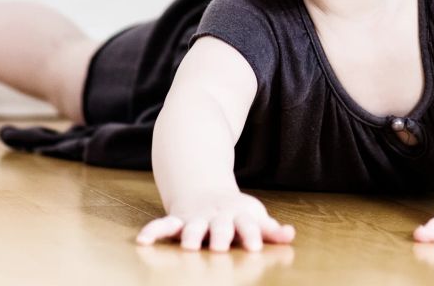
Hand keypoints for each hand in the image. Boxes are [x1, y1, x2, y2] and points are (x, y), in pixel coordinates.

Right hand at [136, 190, 295, 251]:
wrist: (203, 186)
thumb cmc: (235, 211)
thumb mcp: (254, 216)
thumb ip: (270, 230)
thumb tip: (290, 235)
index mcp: (238, 216)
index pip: (248, 225)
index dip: (252, 235)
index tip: (255, 247)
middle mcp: (216, 217)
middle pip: (220, 226)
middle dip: (220, 236)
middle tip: (220, 247)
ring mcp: (196, 219)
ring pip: (192, 226)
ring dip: (190, 235)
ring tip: (188, 246)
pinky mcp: (177, 220)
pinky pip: (163, 226)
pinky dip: (153, 232)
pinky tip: (142, 241)